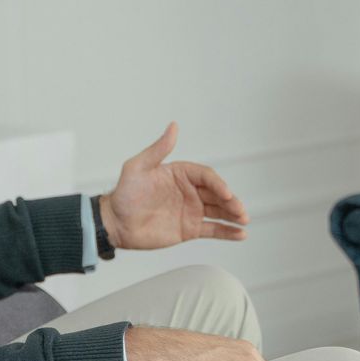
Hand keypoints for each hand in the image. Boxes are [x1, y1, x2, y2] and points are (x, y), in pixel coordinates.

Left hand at [100, 123, 249, 250]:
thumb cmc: (124, 193)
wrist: (115, 223)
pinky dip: (227, 232)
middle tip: (240, 210)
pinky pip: (213, 229)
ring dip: (233, 215)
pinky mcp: (189, 229)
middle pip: (217, 194)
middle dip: (231, 201)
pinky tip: (240, 234)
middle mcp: (190, 191)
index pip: (206, 176)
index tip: (225, 193)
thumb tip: (174, 126)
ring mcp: (191, 210)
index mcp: (181, 174)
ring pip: (219, 211)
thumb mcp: (138, 167)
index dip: (218, 184)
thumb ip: (158, 149)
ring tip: (244, 220)